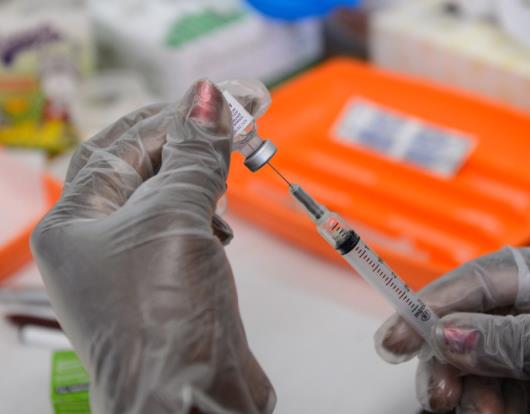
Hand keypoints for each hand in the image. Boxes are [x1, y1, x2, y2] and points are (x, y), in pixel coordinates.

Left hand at [31, 80, 275, 413]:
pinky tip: (224, 214)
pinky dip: (208, 211)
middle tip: (237, 119)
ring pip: (167, 198)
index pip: (118, 146)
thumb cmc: (164, 312)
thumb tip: (206, 97)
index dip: (169, 117)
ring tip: (233, 160)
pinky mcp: (171, 282)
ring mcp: (134, 264)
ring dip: (201, 176)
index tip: (218, 97)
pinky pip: (186, 228)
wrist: (191, 395)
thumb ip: (194, 155)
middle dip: (189, 143)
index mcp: (74, 225)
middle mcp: (97, 243)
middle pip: (141, 169)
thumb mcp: (176, 217)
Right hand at [374, 238, 529, 412]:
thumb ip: (516, 338)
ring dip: (471, 395)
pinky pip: (509, 397)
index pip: (477, 281)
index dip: (430, 306)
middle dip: (448, 362)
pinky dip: (493, 410)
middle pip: (472, 329)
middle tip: (438, 394)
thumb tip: (447, 336)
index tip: (395, 338)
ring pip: (485, 369)